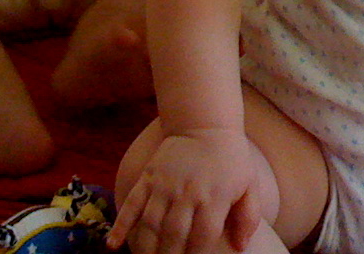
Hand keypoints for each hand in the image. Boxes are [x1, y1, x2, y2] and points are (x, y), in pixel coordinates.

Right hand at [108, 128, 260, 253]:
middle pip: (174, 235)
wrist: (204, 123)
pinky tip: (113, 245)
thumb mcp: (249, 184)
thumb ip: (248, 217)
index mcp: (214, 197)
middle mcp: (187, 193)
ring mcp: (164, 185)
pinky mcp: (148, 178)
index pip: (203, 237)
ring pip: (150, 224)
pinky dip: (120, 225)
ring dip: (145, 248)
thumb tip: (240, 247)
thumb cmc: (230, 158)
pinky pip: (131, 204)